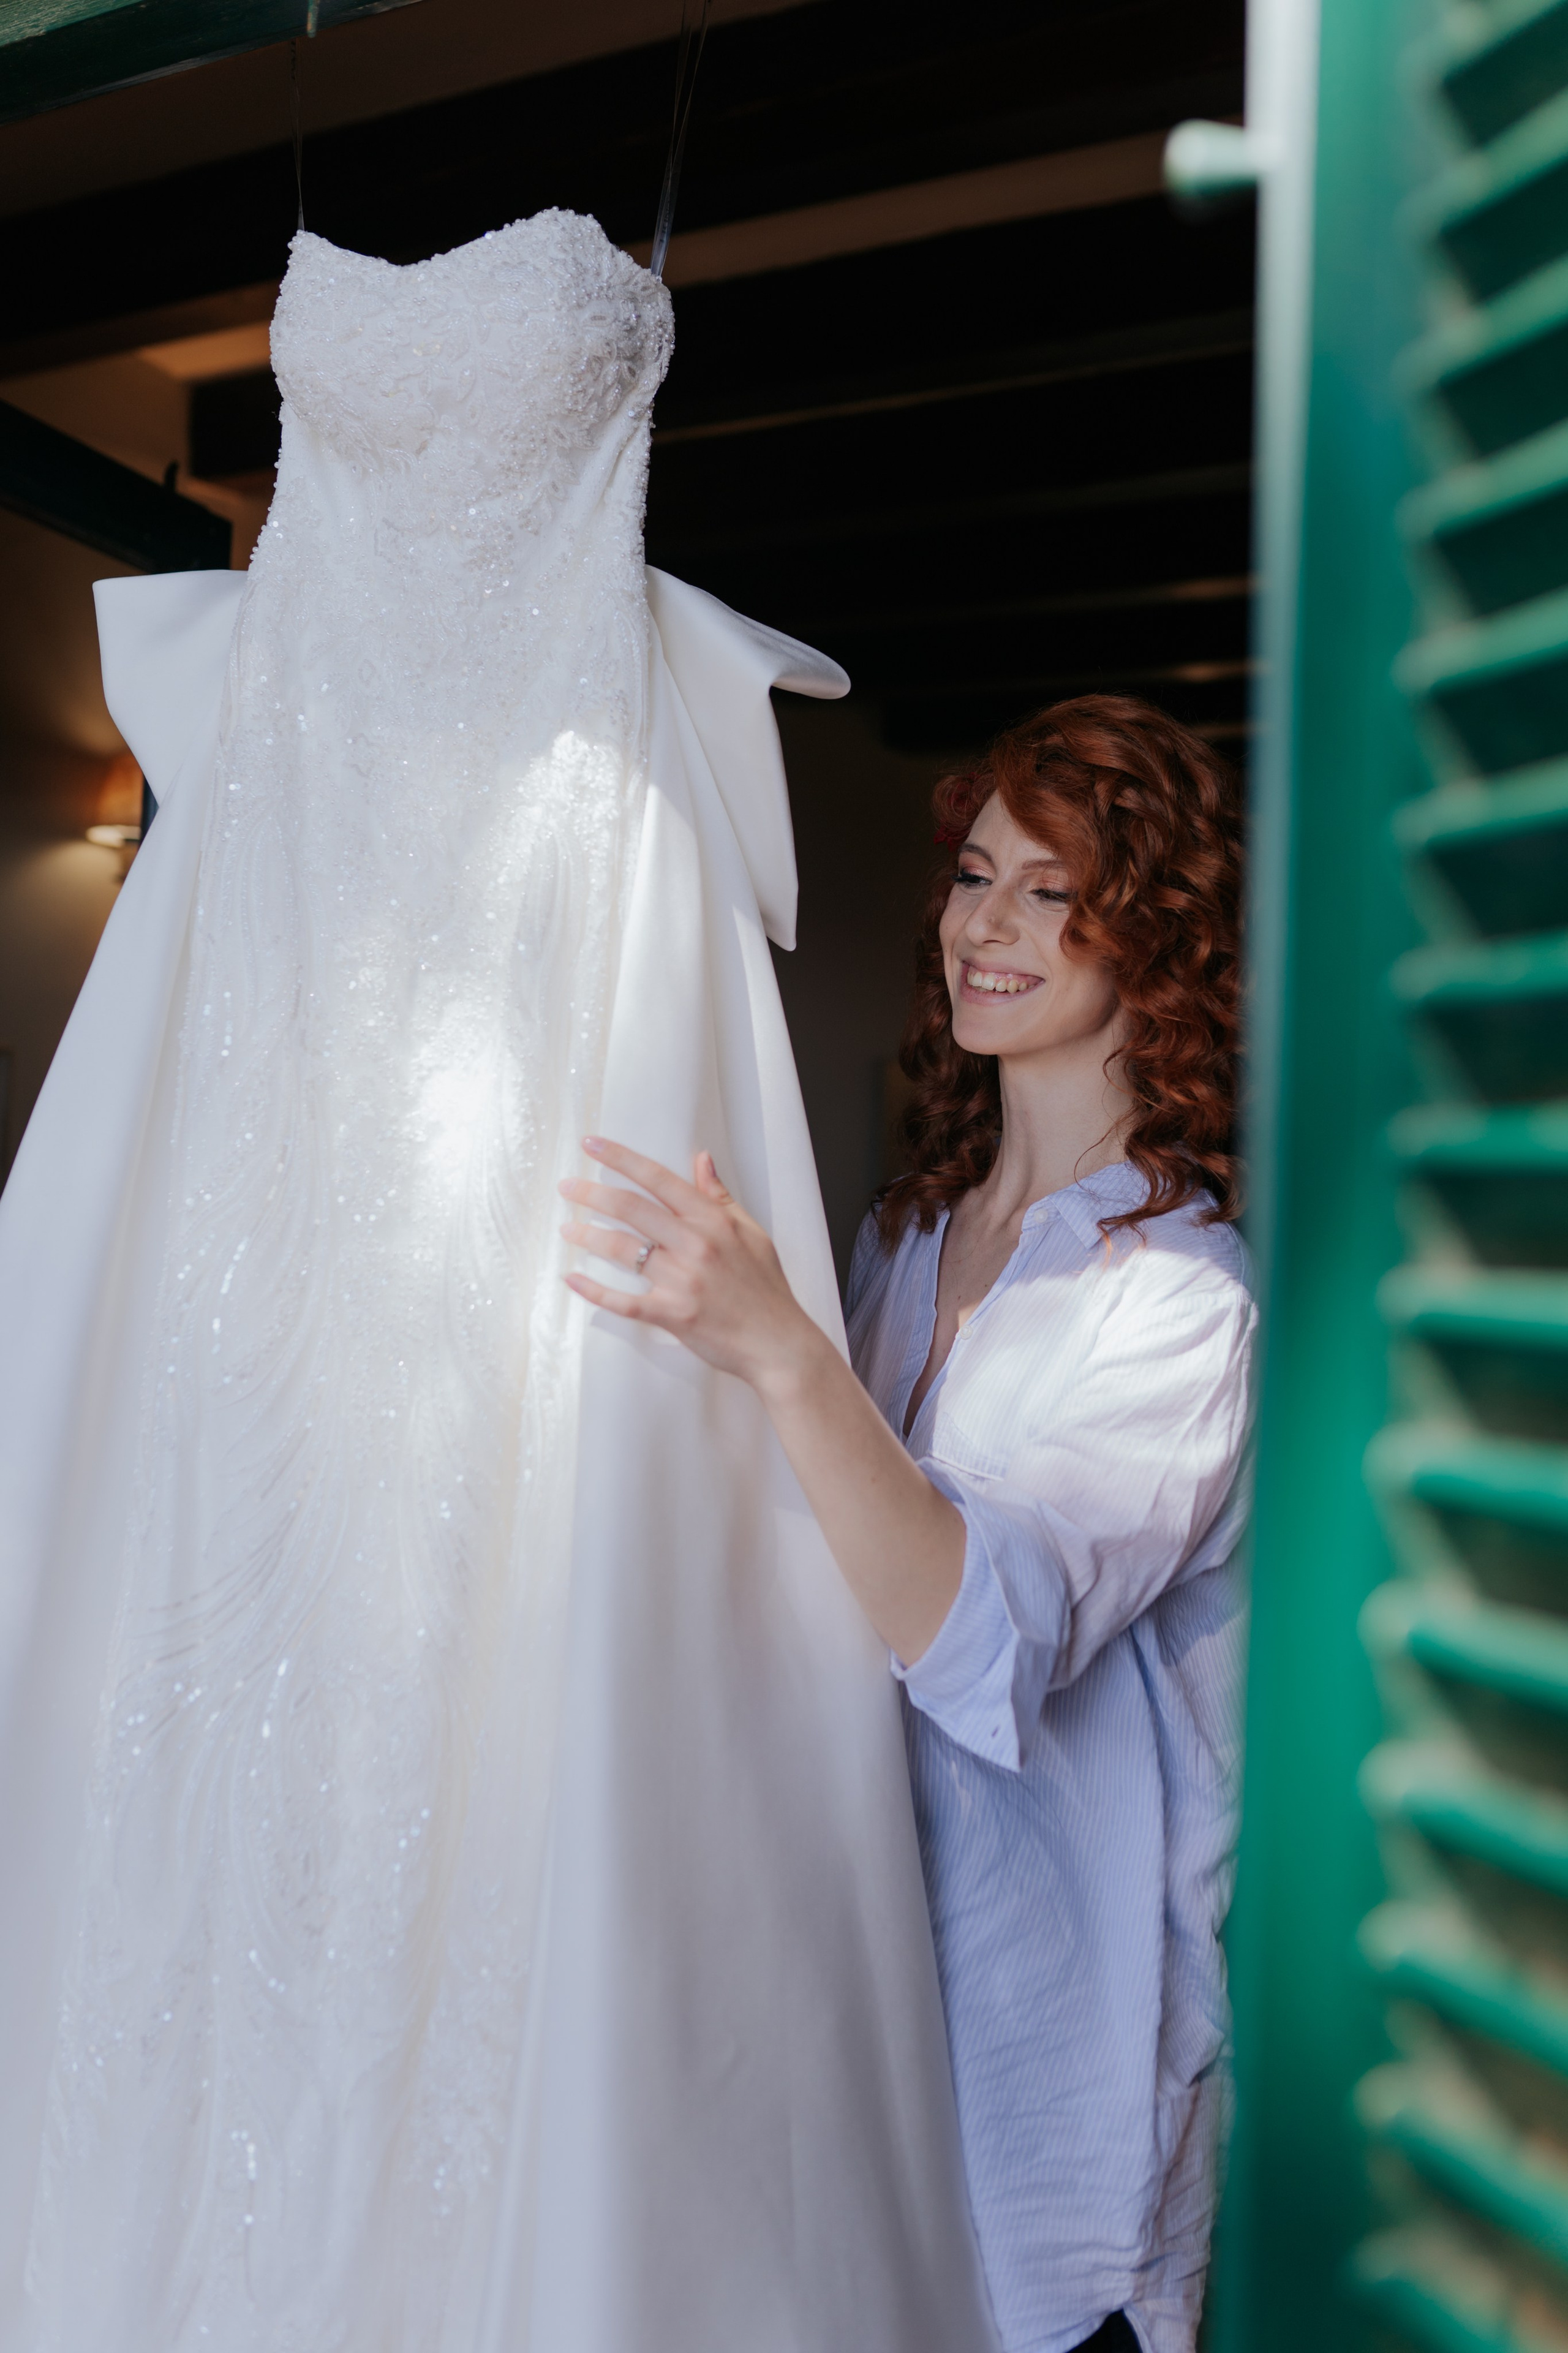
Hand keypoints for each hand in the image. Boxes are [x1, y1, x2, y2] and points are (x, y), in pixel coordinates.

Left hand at [559, 1138, 825, 1393]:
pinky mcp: (673, 1315)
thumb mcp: (751, 1233)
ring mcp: (682, 1281)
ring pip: (622, 1250)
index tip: (592, 1144)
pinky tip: (572, 1279)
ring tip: (567, 1228)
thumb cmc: (765, 1288)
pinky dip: (594, 1291)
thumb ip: (720, 1197)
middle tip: (566, 1187)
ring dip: (588, 1236)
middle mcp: (695, 1245)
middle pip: (631, 1208)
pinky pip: (623, 1301)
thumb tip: (701, 1159)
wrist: (778, 1343)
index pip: (659, 1178)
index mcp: (713, 1221)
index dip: (621, 1158)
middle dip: (592, 1193)